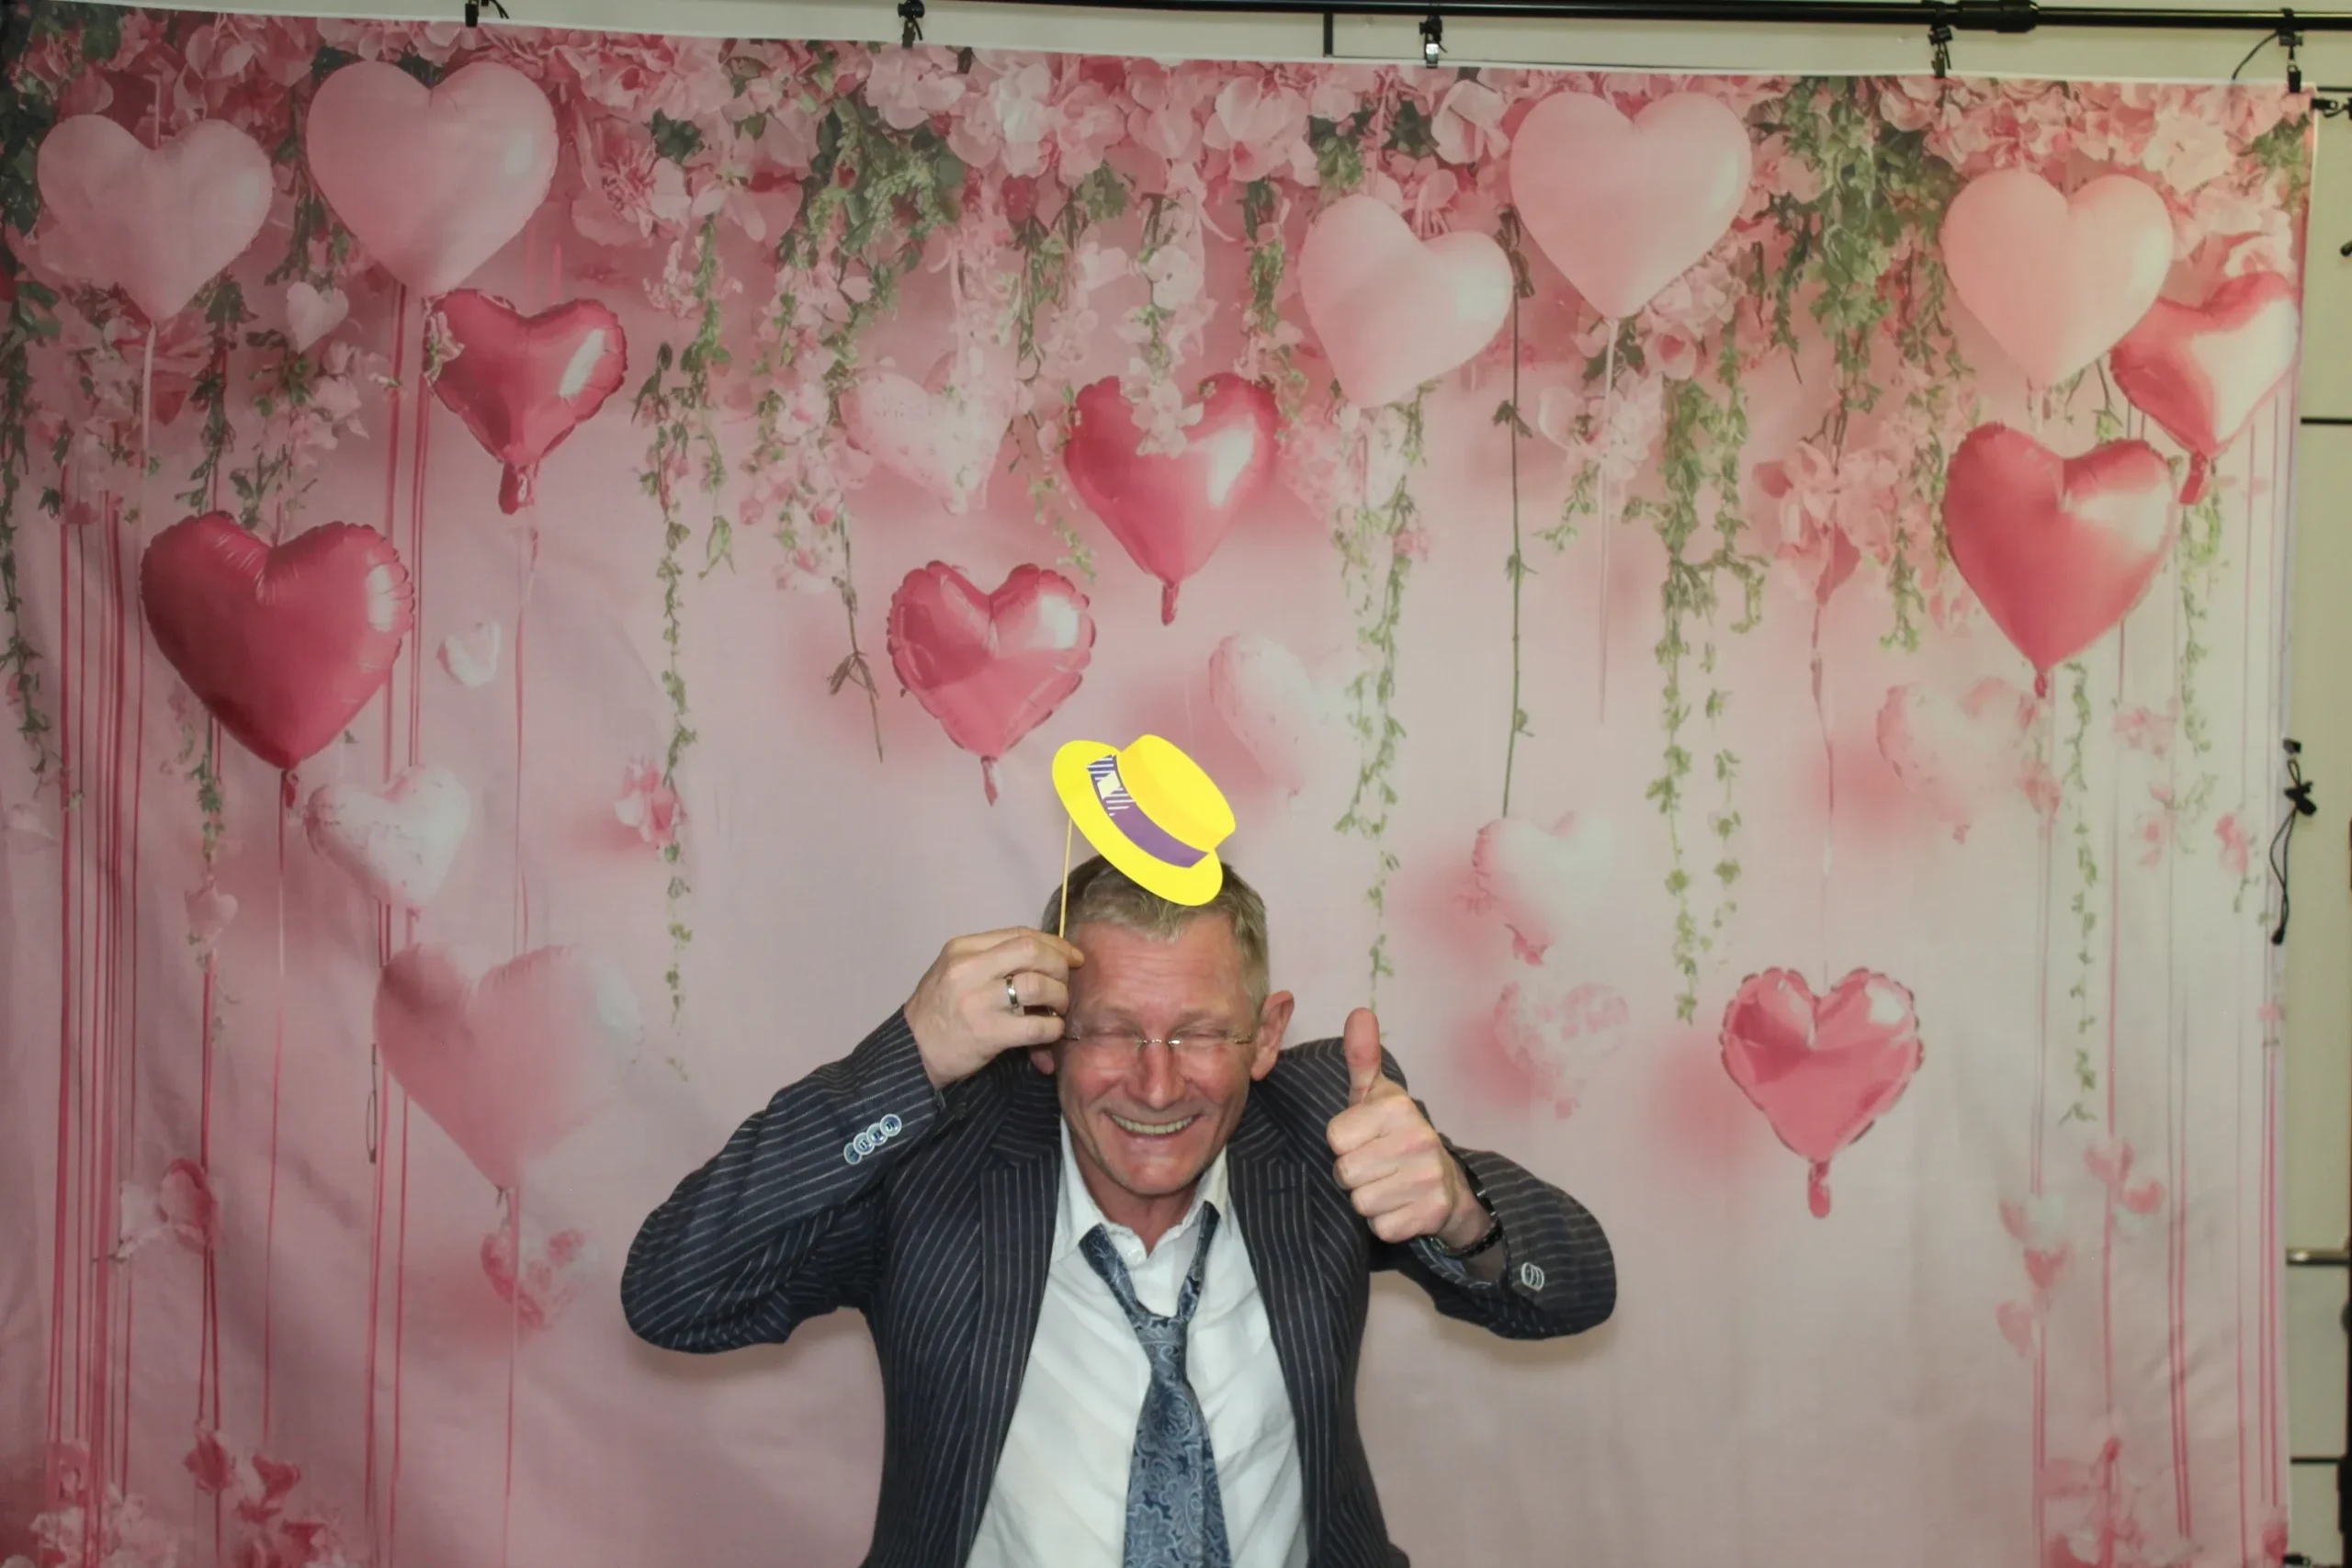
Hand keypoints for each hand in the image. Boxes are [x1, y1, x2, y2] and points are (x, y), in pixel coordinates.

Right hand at [904, 928, 1083, 1090]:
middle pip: (1032, 952)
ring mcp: (978, 1000)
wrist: (912, 1052)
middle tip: (1065, 983)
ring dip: (1059, 997)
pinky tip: (1050, 1031)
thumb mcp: (954, 971)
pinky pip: (1035, 1025)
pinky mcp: (987, 1032)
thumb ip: (991, 960)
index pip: (1020, 934)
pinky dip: (1052, 1028)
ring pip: (1038, 985)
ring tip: (1058, 1008)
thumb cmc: (938, 1010)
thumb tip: (1046, 957)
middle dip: (1059, 966)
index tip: (1071, 956)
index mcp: (962, 948)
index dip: (1054, 944)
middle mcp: (969, 968)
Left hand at [1326, 1008, 1488, 1247]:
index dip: (1344, 1144)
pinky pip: (1381, 1227)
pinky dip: (1386, 1222)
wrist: (1448, 1183)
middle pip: (1345, 1173)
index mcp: (1397, 1108)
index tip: (1364, 1140)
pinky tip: (1402, 1205)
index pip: (1335, 1138)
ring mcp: (1428, 1178)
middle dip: (1353, 1175)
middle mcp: (1418, 1139)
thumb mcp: (1377, 1095)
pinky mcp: (1432, 1213)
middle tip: (1376, 1166)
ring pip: (1361, 1202)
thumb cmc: (1398, 1135)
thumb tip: (1358, 1012)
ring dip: (1369, 1200)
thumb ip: (1362, 1057)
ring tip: (1389, 1184)